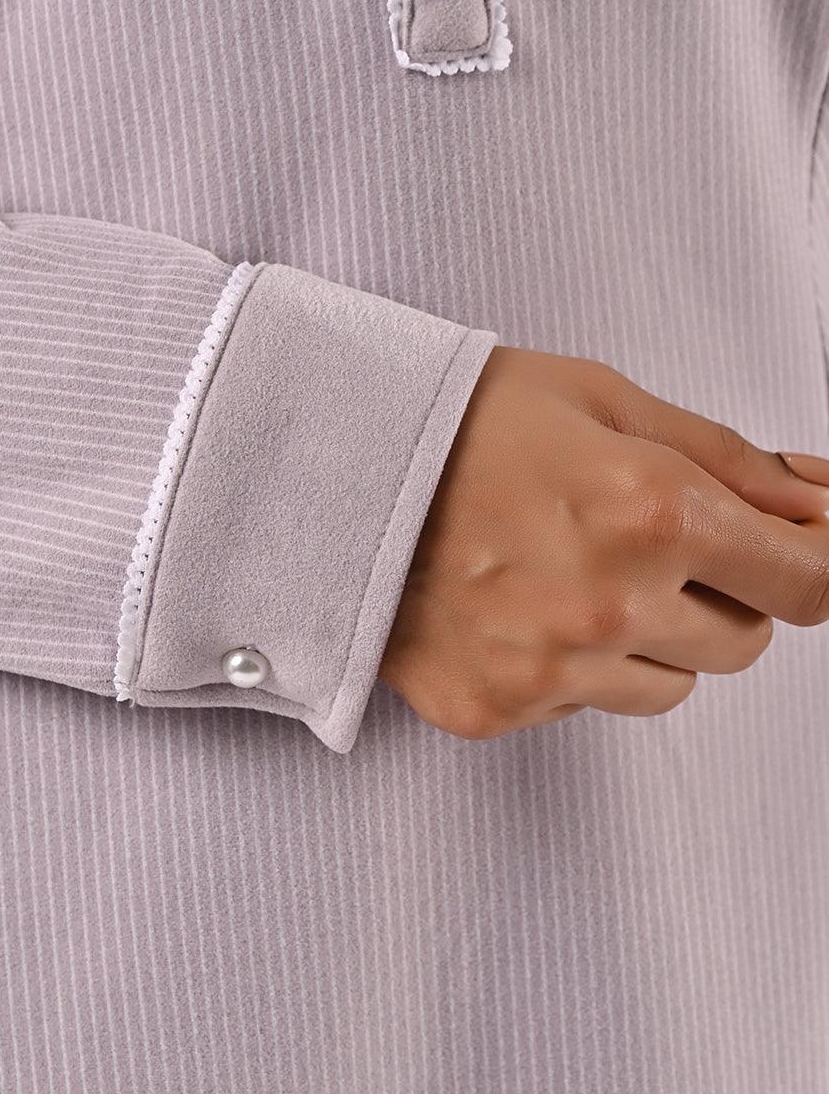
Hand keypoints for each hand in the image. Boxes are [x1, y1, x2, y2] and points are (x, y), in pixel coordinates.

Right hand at [381, 346, 828, 739]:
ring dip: (650, 637)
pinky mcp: (498, 709)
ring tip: (570, 568)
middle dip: (719, 590)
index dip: (813, 561)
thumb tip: (815, 502)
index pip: (807, 582)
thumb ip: (726, 457)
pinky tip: (519, 603)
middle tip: (645, 537)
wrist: (328, 464)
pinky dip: (572, 665)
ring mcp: (550, 670)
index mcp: (650, 510)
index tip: (801, 549)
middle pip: (746, 642)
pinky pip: (586, 706)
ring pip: (673, 685)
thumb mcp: (603, 399)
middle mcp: (610, 605)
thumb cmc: (457, 419)